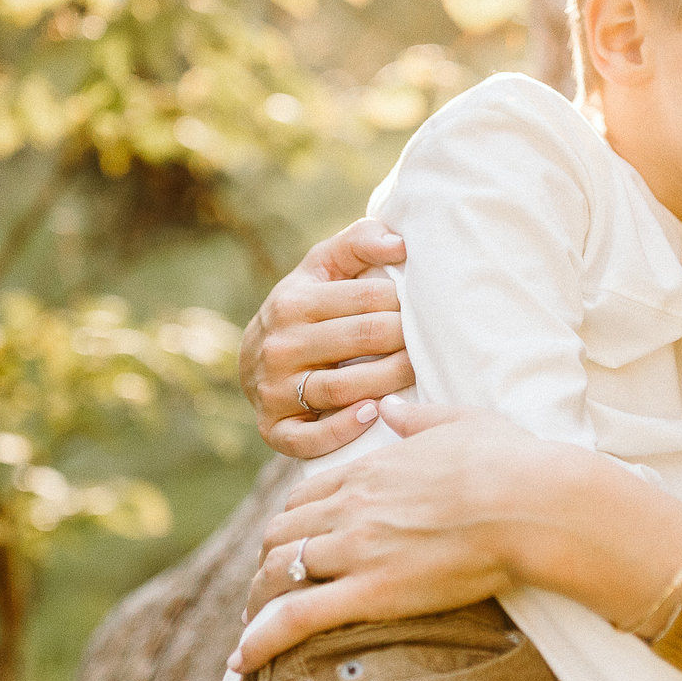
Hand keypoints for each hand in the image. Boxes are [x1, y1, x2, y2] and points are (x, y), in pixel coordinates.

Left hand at [232, 402, 681, 669]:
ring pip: (278, 574)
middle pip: (281, 535)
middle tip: (266, 593)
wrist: (531, 502)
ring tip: (251, 631)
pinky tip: (241, 662)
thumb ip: (419, 418)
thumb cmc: (513, 463)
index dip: (290, 523)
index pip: (306, 497)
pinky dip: (261, 639)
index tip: (290, 544)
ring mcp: (356, 548)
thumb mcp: (463, 422)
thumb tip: (390, 407)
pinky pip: (296, 617)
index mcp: (372, 470)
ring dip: (259, 603)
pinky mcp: (371, 591)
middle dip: (267, 563)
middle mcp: (352, 506)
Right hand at [242, 219, 413, 459]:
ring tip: (416, 373)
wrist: (253, 359)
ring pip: (343, 387)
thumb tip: (401, 244)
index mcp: (294, 301)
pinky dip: (343, 430)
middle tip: (428, 342)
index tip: (419, 308)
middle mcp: (281, 345)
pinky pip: (310, 438)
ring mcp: (275, 390)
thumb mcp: (322, 268)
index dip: (403, 302)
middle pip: (363, 338)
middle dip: (404, 339)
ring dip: (389, 381)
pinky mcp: (274, 430)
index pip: (368, 298)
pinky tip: (373, 414)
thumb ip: (359, 243)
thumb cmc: (305, 307)